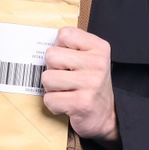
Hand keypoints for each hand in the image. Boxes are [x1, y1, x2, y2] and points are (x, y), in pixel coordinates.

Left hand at [41, 26, 119, 149]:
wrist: (106, 116)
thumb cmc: (91, 84)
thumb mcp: (90, 59)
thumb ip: (71, 47)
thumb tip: (42, 44)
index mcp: (99, 48)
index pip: (64, 34)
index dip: (60, 48)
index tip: (69, 60)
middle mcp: (98, 63)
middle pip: (51, 55)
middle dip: (52, 69)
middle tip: (66, 78)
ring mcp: (90, 83)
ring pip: (46, 78)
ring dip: (51, 88)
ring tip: (66, 91)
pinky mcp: (81, 103)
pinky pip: (49, 99)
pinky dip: (54, 105)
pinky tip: (67, 104)